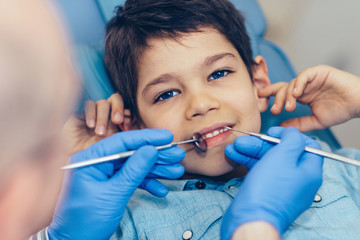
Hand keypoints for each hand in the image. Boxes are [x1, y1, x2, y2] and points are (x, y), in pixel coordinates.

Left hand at [48, 129, 184, 239]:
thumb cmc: (86, 221)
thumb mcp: (114, 194)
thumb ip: (134, 170)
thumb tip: (151, 150)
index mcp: (90, 159)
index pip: (122, 141)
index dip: (147, 138)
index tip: (167, 137)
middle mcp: (96, 163)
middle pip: (131, 153)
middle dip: (156, 155)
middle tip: (177, 155)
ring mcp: (103, 174)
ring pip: (134, 166)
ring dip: (155, 170)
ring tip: (175, 171)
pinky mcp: (110, 186)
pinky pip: (131, 179)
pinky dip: (146, 184)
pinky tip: (160, 189)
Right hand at [63, 93, 126, 154]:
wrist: (76, 160)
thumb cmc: (96, 156)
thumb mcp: (113, 145)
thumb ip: (125, 135)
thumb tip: (136, 128)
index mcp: (116, 121)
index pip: (125, 108)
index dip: (128, 113)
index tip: (128, 125)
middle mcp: (105, 114)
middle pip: (115, 99)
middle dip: (118, 108)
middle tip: (118, 120)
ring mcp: (93, 113)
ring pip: (103, 103)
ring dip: (103, 117)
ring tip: (100, 133)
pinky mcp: (79, 113)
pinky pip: (89, 105)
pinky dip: (91, 114)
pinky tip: (90, 125)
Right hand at [221, 127, 322, 238]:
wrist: (251, 219)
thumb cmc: (269, 189)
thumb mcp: (283, 157)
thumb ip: (292, 140)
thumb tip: (292, 132)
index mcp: (309, 171)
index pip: (307, 146)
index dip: (289, 136)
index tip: (273, 131)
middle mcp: (297, 179)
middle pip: (282, 153)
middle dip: (261, 144)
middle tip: (246, 139)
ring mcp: (281, 187)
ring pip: (267, 161)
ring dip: (250, 151)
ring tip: (234, 146)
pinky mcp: (266, 192)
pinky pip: (259, 171)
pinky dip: (247, 162)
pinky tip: (233, 155)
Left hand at [258, 65, 359, 130]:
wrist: (359, 104)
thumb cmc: (341, 110)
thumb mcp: (315, 121)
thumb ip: (298, 123)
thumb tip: (281, 127)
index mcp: (302, 96)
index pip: (282, 93)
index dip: (270, 95)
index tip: (260, 101)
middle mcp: (304, 86)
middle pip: (283, 88)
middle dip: (276, 99)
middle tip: (275, 110)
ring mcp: (311, 79)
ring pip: (292, 83)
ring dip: (288, 95)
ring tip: (288, 107)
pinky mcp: (319, 72)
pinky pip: (304, 75)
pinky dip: (299, 83)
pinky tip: (297, 93)